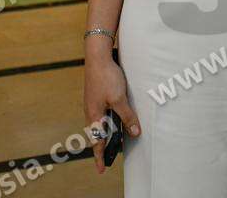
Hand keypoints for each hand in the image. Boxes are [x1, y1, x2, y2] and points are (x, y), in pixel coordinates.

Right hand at [84, 48, 140, 173]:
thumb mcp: (119, 99)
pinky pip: (102, 111)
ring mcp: (93, 102)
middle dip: (104, 144)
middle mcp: (91, 111)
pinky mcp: (97, 94)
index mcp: (94, 115)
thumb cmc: (106, 77)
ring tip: (117, 136)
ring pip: (101, 122)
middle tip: (110, 155)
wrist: (97, 55)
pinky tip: (117, 115)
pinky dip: (109, 118)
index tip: (101, 170)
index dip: (99, 156)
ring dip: (108, 130)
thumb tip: (135, 132)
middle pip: (98, 133)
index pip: (97, 141)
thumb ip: (127, 116)